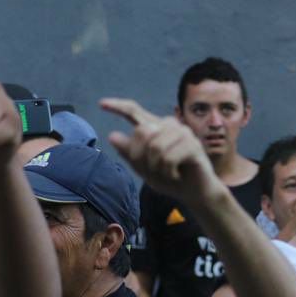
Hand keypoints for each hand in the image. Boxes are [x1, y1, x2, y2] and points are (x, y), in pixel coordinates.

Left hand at [100, 97, 222, 207]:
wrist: (194, 192)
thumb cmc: (169, 178)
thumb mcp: (144, 168)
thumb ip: (130, 152)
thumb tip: (112, 136)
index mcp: (155, 127)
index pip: (134, 111)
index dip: (118, 107)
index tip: (101, 104)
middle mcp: (168, 125)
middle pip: (142, 133)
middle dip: (142, 157)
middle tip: (153, 171)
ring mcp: (182, 132)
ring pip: (155, 147)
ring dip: (157, 168)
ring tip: (167, 173)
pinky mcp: (193, 144)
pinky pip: (169, 158)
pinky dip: (168, 172)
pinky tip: (176, 175)